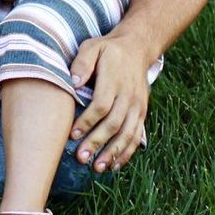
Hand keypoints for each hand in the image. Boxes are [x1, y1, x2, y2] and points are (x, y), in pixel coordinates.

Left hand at [68, 29, 154, 172]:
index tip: (72, 135)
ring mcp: (138, 106)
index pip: (101, 105)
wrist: (137, 48)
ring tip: (97, 168)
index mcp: (115, 81)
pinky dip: (127, 152)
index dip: (87, 122)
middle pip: (114, 124)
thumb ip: (82, 62)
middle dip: (97, 143)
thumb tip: (72, 82)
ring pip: (127, 133)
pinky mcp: (142, 113)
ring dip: (113, 152)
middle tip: (81, 158)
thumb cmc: (108, 50)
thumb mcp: (92, 47)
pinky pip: (137, 135)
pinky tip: (115, 165)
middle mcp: (129, 96)